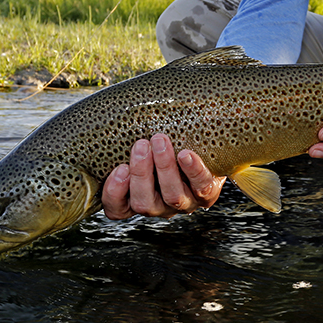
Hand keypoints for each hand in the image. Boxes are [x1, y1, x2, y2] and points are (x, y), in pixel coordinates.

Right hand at [101, 134, 226, 219]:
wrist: (206, 153)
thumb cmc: (166, 147)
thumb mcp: (145, 148)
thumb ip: (132, 143)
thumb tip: (116, 113)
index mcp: (138, 198)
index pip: (117, 209)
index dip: (114, 193)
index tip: (120, 168)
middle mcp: (159, 206)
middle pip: (143, 202)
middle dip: (141, 173)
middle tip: (141, 145)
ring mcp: (183, 204)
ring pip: (171, 196)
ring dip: (164, 168)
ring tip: (160, 141)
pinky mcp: (207, 196)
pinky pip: (201, 187)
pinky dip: (193, 171)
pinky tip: (186, 155)